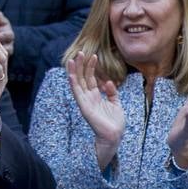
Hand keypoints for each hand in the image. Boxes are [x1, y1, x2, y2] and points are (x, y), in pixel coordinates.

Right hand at [66, 52, 123, 168]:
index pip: (90, 79)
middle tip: (81, 52)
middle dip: (82, 65)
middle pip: (82, 78)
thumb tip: (107, 81)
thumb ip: (112, 92)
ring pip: (77, 83)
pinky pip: (77, 93)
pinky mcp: (84, 107)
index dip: (91, 67)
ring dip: (75, 71)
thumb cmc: (115, 123)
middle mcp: (88, 97)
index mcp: (95, 96)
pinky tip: (71, 74)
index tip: (94, 56)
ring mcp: (85, 102)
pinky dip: (73, 83)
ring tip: (74, 58)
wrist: (114, 136)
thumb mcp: (116, 103)